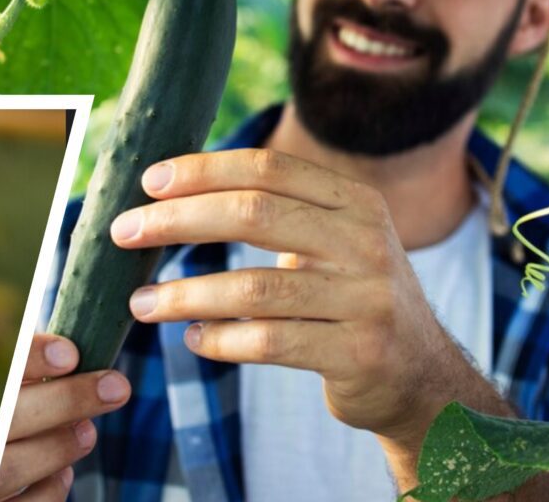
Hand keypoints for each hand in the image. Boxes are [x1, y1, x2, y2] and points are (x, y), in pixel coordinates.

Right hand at [0, 334, 131, 500]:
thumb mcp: (4, 387)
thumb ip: (27, 371)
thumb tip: (75, 349)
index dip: (30, 358)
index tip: (70, 353)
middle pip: (6, 417)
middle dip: (66, 400)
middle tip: (115, 385)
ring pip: (11, 467)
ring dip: (59, 446)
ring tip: (88, 430)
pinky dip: (49, 489)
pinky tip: (63, 472)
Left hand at [109, 148, 468, 442]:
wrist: (424, 379)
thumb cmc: (352, 300)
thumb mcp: (334, 242)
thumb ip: (275, 211)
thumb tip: (173, 192)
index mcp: (354, 202)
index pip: (266, 169)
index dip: (202, 170)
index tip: (149, 182)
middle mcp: (366, 242)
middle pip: (253, 214)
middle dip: (177, 221)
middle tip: (125, 233)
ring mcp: (367, 300)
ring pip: (252, 288)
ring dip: (185, 294)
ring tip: (140, 303)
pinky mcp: (359, 355)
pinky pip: (269, 342)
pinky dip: (220, 340)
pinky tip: (193, 338)